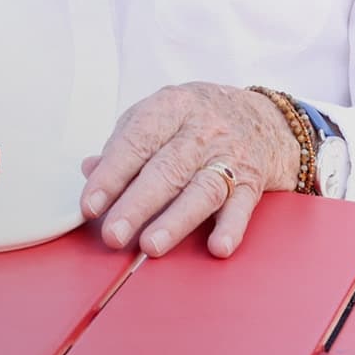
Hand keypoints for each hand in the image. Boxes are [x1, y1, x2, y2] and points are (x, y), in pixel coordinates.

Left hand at [79, 83, 294, 258]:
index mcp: (170, 108)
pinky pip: (242, 206)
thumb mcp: (157, 115)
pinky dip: (231, 228)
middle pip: (166, 171)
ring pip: (201, 191)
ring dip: (175, 221)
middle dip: (136, 205)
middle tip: (113, 234)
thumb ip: (123, 144)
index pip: (136, 143)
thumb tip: (90, 170)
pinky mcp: (253, 182)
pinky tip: (217, 247)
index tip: (90, 206)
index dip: (110, 176)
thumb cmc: (196, 119)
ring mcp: (230, 156)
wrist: (264, 117)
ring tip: (150, 246)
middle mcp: (202, 131)